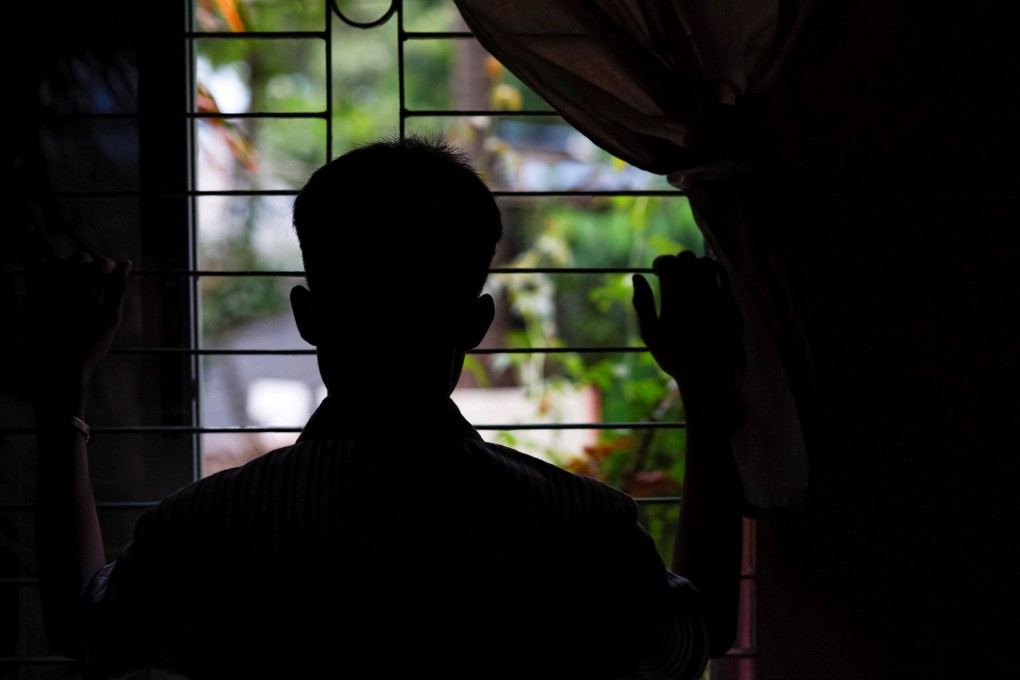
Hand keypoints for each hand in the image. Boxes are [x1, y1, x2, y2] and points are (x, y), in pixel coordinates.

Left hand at [24, 252, 130, 402]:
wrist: (55, 367)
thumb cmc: (88, 346)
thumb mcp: (111, 319)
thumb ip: (118, 288)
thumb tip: (126, 263)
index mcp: (90, 287)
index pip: (102, 262)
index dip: (108, 270)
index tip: (109, 279)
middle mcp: (66, 282)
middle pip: (80, 258)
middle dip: (88, 266)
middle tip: (91, 285)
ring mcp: (46, 286)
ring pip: (58, 260)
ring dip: (67, 267)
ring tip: (72, 285)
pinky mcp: (31, 293)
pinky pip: (36, 268)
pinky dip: (46, 270)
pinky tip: (54, 283)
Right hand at [632, 252, 741, 423]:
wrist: (709, 377)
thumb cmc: (675, 358)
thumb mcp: (651, 334)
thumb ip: (642, 303)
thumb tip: (637, 277)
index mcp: (673, 299)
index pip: (667, 263)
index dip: (661, 263)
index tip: (659, 271)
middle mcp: (695, 295)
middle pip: (686, 258)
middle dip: (678, 261)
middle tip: (675, 274)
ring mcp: (716, 298)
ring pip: (706, 263)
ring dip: (696, 265)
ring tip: (692, 277)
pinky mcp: (731, 304)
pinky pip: (724, 277)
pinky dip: (714, 272)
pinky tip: (708, 282)